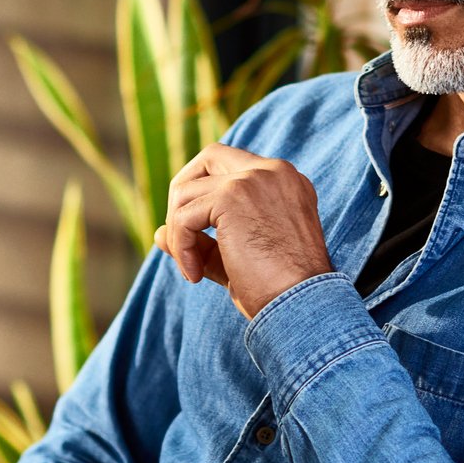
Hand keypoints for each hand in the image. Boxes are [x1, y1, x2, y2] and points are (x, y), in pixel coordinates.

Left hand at [153, 144, 335, 318]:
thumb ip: (203, 241)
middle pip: (209, 156)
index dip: (206, 196)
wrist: (305, 305)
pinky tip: (195, 275)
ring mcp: (253, 179)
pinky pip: (184, 216)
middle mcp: (273, 171)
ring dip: (178, 233)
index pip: (233, 167)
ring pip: (187, 190)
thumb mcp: (239, 257)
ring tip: (192, 270)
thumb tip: (158, 234)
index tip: (200, 237)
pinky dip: (180, 246)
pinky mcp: (233, 195)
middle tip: (179, 238)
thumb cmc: (280, 290)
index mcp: (285, 181)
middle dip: (182, 194)